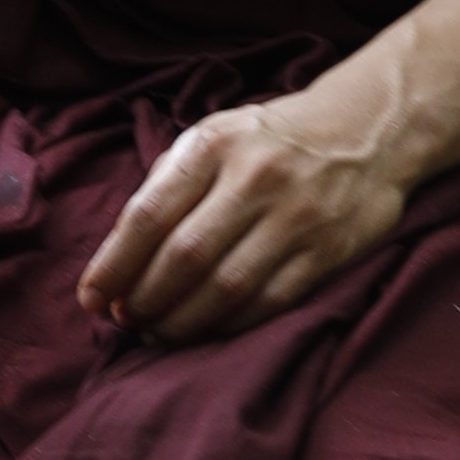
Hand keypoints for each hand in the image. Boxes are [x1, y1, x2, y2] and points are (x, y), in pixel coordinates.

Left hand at [76, 99, 406, 341]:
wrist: (367, 129)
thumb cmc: (269, 141)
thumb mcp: (213, 138)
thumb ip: (167, 187)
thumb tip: (120, 258)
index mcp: (213, 146)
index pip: (147, 215)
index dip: (112, 266)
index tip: (91, 299)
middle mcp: (254, 178)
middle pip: (182, 258)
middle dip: (144, 300)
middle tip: (126, 319)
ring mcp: (295, 216)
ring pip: (224, 287)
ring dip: (181, 321)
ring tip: (158, 331)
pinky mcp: (328, 250)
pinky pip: (268, 302)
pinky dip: (229, 324)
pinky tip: (207, 328)